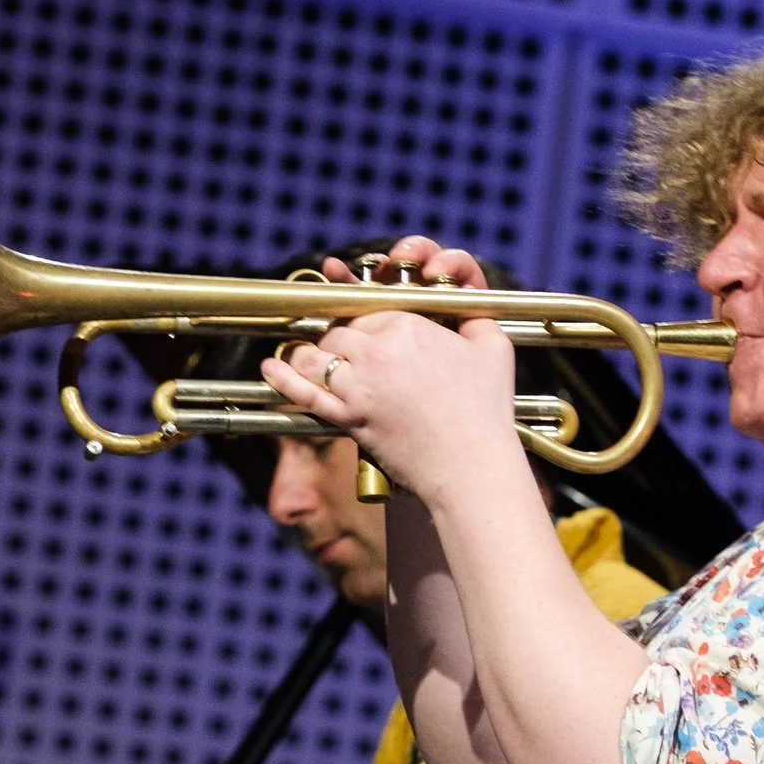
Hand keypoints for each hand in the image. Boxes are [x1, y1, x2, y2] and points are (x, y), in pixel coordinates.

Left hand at [257, 235, 531, 509]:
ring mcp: (359, 384)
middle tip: (351, 355)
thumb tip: (464, 295)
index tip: (371, 332)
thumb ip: (476, 310)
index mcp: (409, 324)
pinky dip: (282, 377)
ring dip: (312, 356)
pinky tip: (271, 366)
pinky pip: (304, 392)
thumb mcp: (492, 346)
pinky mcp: (348, 417)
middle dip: (343, 340)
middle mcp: (378, 350)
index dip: (369, 320)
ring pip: (318, 356)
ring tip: (312, 359)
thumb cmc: (487, 410)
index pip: (372, 309)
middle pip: (341, 331)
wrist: (471, 467)